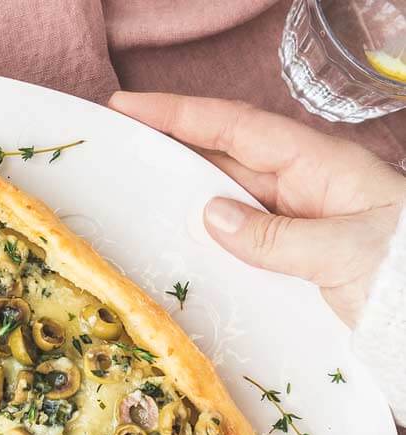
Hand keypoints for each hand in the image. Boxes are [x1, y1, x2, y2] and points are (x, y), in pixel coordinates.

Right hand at [109, 92, 405, 324]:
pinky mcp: (288, 259)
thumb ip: (276, 237)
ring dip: (180, 198)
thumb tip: (210, 216)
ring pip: (224, 201)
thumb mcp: (345, 250)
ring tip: (130, 197)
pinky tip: (175, 249)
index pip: (236, 128)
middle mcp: (300, 187)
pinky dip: (203, 240)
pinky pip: (235, 241)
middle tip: (115, 150)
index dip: (179, 114)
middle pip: (222, 158)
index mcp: (317, 166)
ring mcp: (292, 222)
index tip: (129, 104)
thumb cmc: (401, 272)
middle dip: (168, 148)